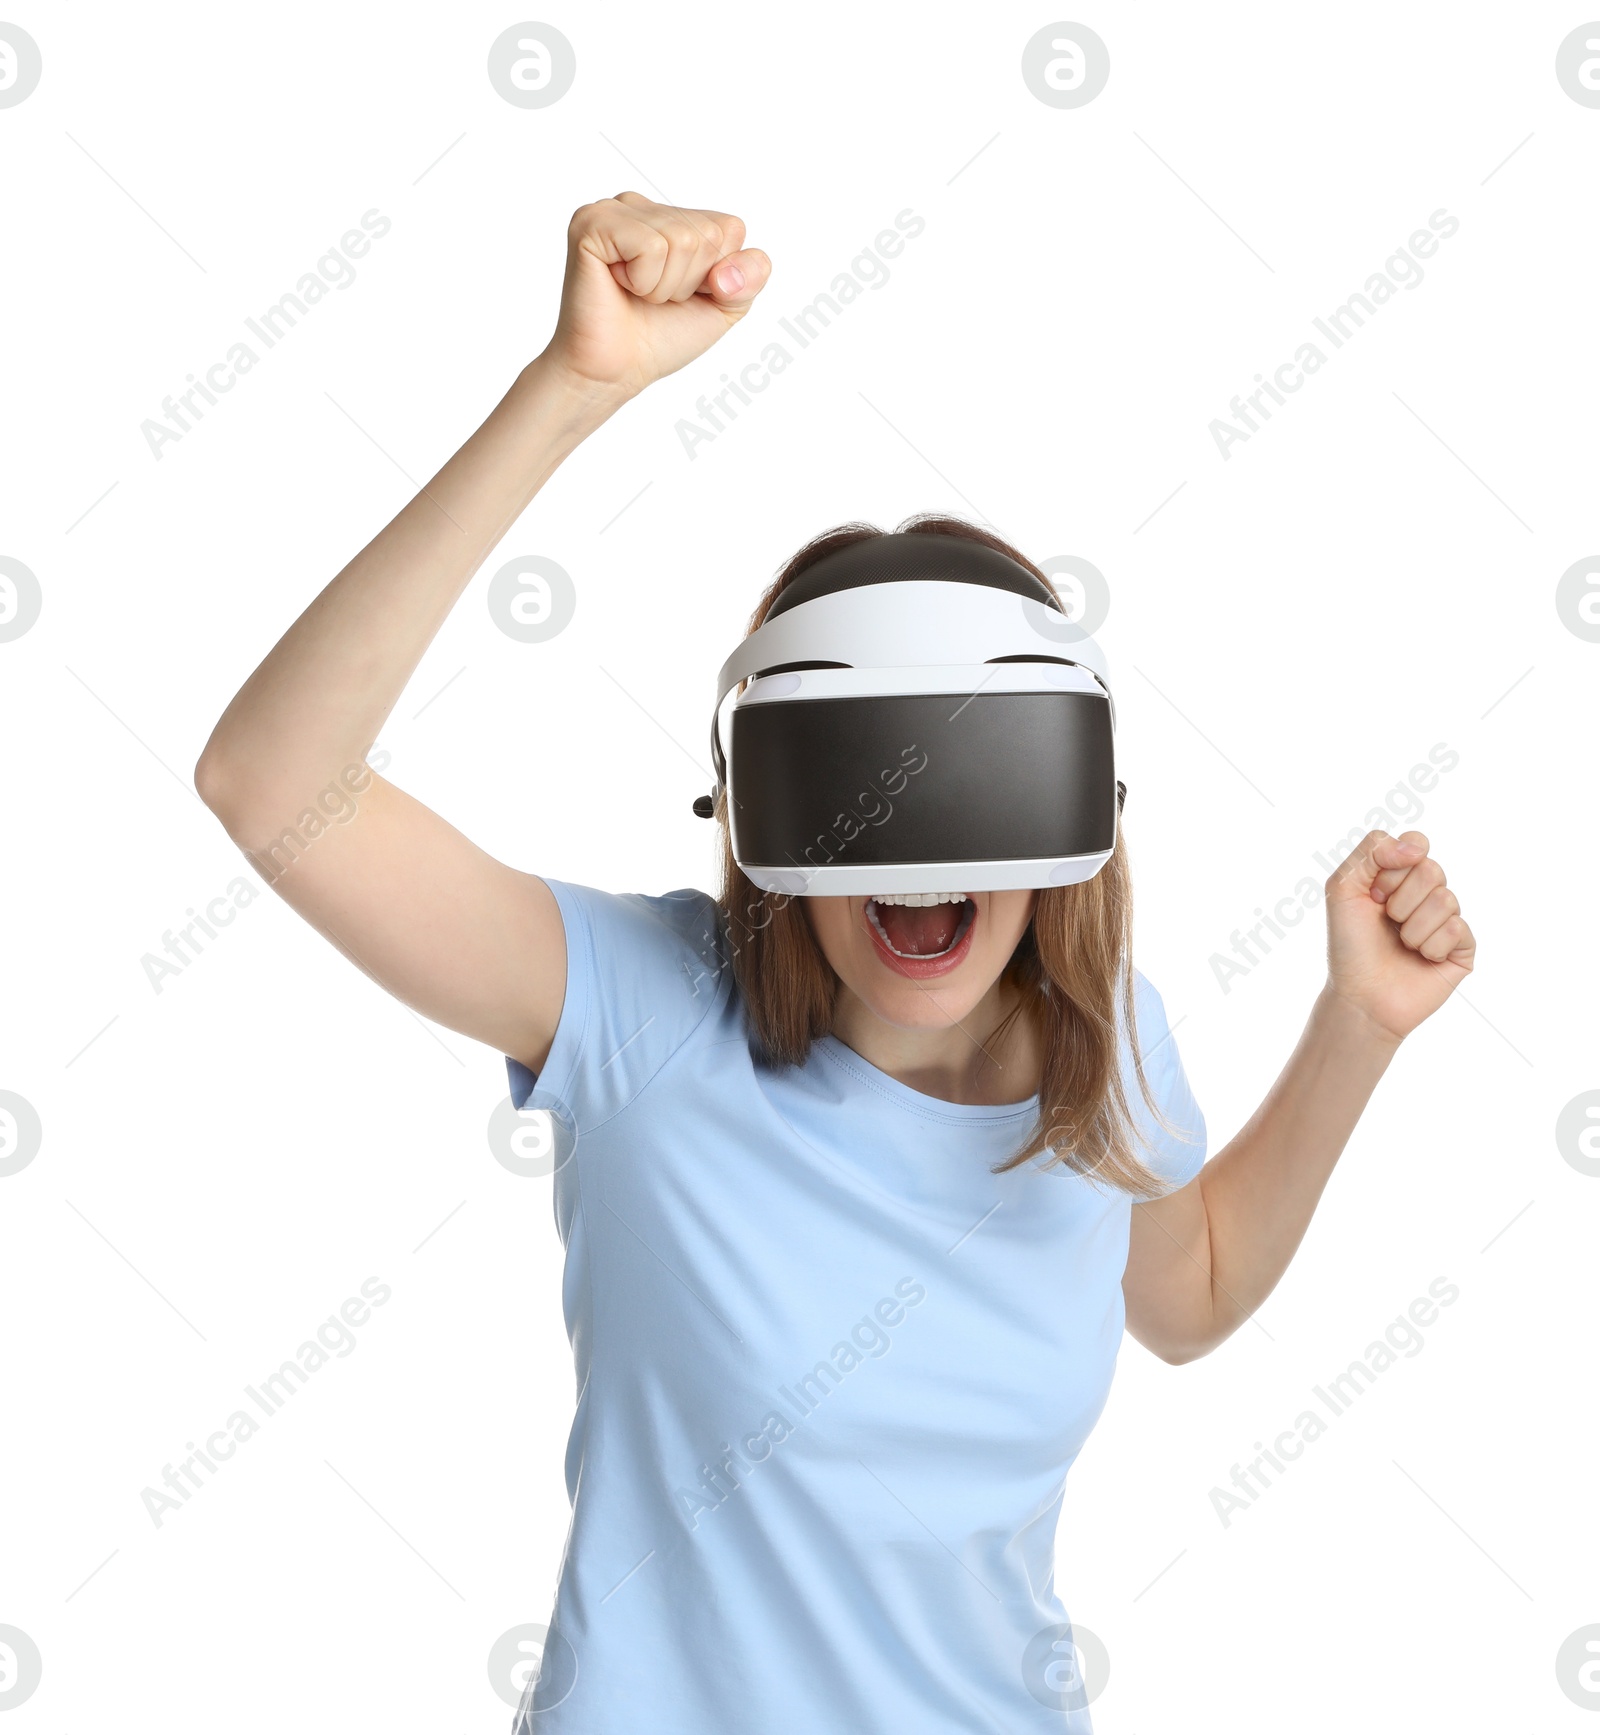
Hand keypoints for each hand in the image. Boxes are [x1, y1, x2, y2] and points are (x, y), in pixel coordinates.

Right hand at [541, 192, 770, 399]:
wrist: (615, 371)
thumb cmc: (661, 338)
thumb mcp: (724, 307)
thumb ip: (750, 278)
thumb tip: (730, 271)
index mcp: (673, 217)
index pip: (730, 228)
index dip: (717, 275)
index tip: (683, 294)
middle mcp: (644, 206)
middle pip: (708, 233)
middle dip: (689, 282)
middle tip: (653, 298)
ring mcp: (615, 209)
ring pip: (681, 239)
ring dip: (664, 286)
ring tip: (636, 294)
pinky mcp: (592, 223)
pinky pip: (651, 246)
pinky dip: (643, 281)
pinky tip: (618, 285)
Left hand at [1323, 829, 1475, 1042]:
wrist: (1361, 995)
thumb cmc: (1349, 944)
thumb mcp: (1342, 888)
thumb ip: (1371, 851)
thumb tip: (1416, 846)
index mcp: (1400, 876)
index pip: (1416, 844)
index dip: (1394, 866)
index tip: (1374, 893)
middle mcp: (1427, 894)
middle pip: (1432, 870)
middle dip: (1400, 899)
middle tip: (1386, 921)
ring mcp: (1447, 919)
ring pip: (1446, 899)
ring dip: (1412, 927)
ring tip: (1401, 944)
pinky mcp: (1463, 947)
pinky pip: (1457, 929)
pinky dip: (1430, 946)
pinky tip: (1421, 958)